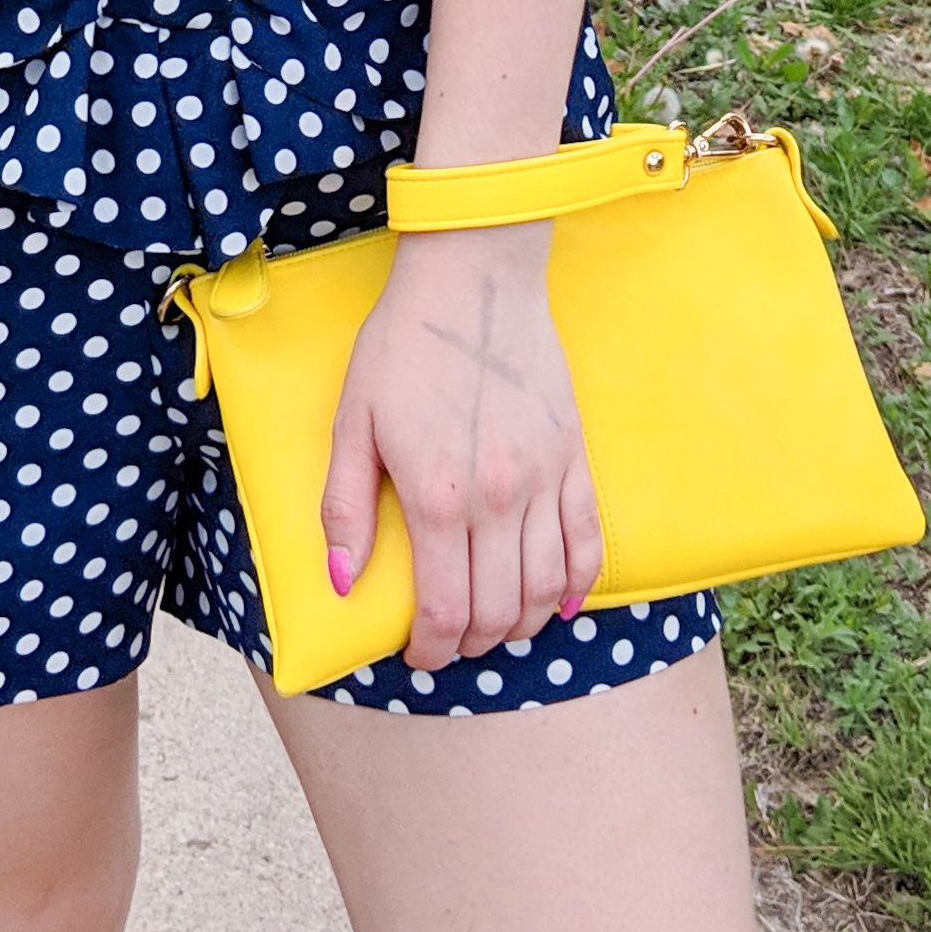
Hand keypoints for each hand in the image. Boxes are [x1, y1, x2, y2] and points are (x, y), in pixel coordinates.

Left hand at [321, 228, 603, 669]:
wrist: (474, 275)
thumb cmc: (404, 343)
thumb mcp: (353, 421)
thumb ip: (345, 507)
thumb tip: (343, 581)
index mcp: (438, 496)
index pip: (444, 609)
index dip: (431, 648)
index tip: (418, 656)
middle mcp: (500, 499)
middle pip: (497, 609)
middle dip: (471, 641)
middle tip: (451, 641)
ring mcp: (545, 478)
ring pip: (546, 587)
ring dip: (520, 623)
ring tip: (495, 625)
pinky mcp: (574, 456)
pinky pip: (586, 542)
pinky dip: (575, 585)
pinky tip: (558, 603)